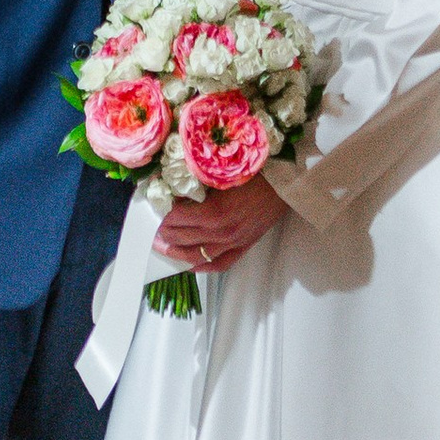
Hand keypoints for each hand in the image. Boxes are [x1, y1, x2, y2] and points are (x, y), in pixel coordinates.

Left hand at [154, 173, 287, 275]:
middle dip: (165, 235)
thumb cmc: (255, 172)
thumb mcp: (222, 175)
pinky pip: (220, 263)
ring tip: (164, 248)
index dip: (164, 216)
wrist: (285, 183)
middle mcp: (222, 232)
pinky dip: (203, 267)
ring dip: (177, 253)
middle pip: (184, 238)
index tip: (156, 211)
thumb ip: (199, 186)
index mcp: (215, 212)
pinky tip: (191, 265)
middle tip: (154, 231)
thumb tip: (177, 192)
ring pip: (198, 255)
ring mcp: (234, 242)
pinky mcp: (244, 246)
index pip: (178, 219)